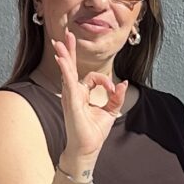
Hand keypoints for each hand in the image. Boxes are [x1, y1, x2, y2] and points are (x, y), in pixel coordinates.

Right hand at [50, 32, 126, 168]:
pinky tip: (61, 59)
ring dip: (64, 55)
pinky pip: (68, 82)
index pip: (92, 77)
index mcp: (82, 94)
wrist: (87, 148)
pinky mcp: (71, 101)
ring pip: (66, 71)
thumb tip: (124, 83)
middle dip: (69, 50)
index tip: (114, 90)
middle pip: (71, 67)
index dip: (106, 81)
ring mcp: (70, 96)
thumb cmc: (94, 131)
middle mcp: (74, 93)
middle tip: (66, 34)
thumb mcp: (110, 111)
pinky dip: (65, 70)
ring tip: (59, 42)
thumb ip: (116, 97)